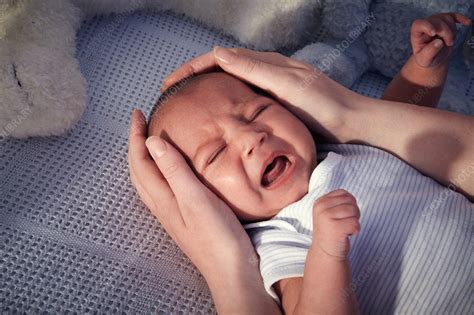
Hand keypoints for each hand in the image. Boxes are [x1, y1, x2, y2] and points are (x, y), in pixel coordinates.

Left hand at [127, 109, 257, 278]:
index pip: (140, 161)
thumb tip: (152, 141)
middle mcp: (162, 205)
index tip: (137, 113)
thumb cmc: (217, 236)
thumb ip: (174, 170)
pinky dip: (158, 171)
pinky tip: (170, 171)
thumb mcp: (195, 198)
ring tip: (149, 141)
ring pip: (148, 180)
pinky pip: (161, 188)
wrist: (230, 270)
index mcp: (162, 198)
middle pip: (139, 170)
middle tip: (140, 122)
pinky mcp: (184, 217)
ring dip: (144, 158)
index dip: (135, 136)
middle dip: (135, 144)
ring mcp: (172, 213)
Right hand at [161, 46, 357, 141]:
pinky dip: (223, 102)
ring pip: (230, 83)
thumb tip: (219, 53)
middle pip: (221, 68)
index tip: (170, 83)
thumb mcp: (289, 85)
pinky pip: (242, 98)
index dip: (193, 68)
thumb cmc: (325, 105)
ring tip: (186, 103)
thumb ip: (256, 69)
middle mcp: (266, 71)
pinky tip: (217, 114)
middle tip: (171, 94)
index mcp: (266, 63)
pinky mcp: (274, 103)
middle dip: (194, 77)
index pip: (220, 58)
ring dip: (206, 89)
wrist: (352, 123)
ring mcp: (269, 88)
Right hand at [311, 189, 360, 259]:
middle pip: (351, 202)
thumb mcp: (329, 213)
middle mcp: (321, 208)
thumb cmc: (331, 232)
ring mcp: (327, 217)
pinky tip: (347, 235)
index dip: (350, 204)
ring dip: (354, 222)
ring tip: (345, 229)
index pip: (344, 193)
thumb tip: (351, 197)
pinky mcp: (335, 228)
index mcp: (320, 202)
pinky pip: (355, 223)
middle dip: (354, 213)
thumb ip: (338, 202)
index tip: (343, 216)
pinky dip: (355, 230)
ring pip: (354, 211)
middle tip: (345, 223)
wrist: (325, 253)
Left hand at [411, 12, 470, 67]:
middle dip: (446, 32)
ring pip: (447, 19)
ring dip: (452, 31)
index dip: (427, 26)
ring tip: (449, 42)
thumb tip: (439, 42)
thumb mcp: (425, 59)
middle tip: (449, 44)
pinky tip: (467, 23)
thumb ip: (430, 52)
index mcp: (416, 33)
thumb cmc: (426, 59)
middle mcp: (425, 25)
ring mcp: (436, 22)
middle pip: (437, 21)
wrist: (434, 58)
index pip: (419, 24)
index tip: (434, 33)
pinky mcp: (445, 22)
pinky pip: (453, 16)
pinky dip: (460, 19)